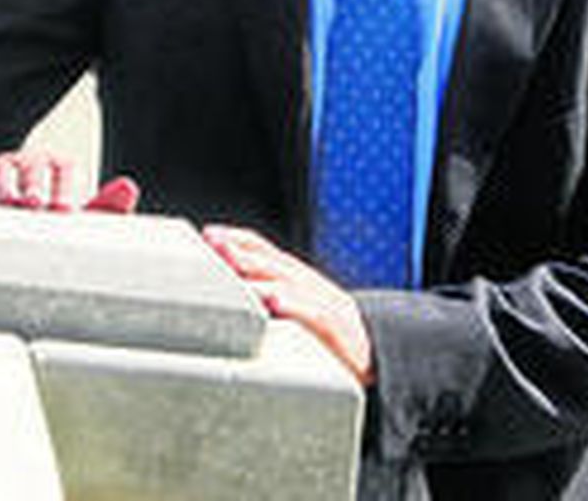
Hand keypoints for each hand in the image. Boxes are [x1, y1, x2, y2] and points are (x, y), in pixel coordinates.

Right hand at [0, 150, 138, 213]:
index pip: (66, 167)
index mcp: (58, 166)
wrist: (5, 222)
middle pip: (32, 165)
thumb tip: (129, 187)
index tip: (65, 212)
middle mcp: (28, 162)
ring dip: (4, 185)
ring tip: (7, 202)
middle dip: (34, 183)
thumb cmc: (49, 220)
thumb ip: (104, 206)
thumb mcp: (78, 216)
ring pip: (0, 169)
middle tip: (35, 204)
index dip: (66, 186)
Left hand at [202, 224, 375, 385]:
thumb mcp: (297, 309)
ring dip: (259, 274)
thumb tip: (231, 298)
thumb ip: (267, 299)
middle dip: (241, 251)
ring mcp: (322, 302)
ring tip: (236, 268)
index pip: (264, 248)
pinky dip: (294, 305)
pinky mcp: (335, 327)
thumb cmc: (331, 332)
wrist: (378, 351)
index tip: (209, 234)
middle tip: (214, 244)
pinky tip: (275, 303)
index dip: (237, 238)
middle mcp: (307, 283)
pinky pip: (313, 313)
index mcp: (295, 277)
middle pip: (271, 261)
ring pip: (288, 282)